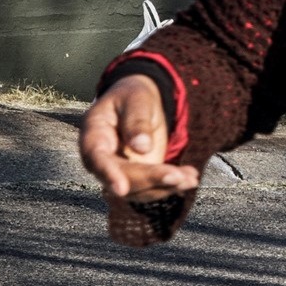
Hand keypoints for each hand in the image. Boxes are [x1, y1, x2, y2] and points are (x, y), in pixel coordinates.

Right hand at [78, 76, 198, 247]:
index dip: (108, 174)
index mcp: (94, 135)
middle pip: (122, 177)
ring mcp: (119, 171)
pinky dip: (172, 186)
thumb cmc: (132, 96)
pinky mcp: (137, 177)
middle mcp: (103, 160)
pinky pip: (151, 188)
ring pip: (138, 190)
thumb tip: (142, 148)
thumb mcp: (136, 99)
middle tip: (177, 177)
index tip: (121, 189)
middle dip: (150, 180)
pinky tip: (190, 178)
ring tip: (190, 178)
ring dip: (165, 187)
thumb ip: (137, 121)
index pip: (96, 158)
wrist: (138, 103)